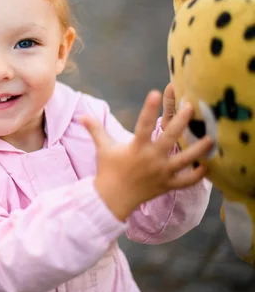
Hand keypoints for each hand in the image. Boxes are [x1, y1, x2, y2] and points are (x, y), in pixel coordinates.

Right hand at [81, 90, 212, 221]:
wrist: (112, 199)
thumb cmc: (108, 170)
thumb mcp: (103, 148)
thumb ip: (95, 129)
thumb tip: (81, 116)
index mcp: (135, 148)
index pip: (143, 125)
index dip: (149, 108)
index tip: (156, 92)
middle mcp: (150, 159)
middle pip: (169, 138)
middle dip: (180, 121)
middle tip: (190, 107)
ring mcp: (161, 173)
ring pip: (184, 160)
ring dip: (199, 149)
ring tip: (211, 138)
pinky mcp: (167, 185)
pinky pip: (186, 181)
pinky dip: (197, 175)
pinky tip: (206, 165)